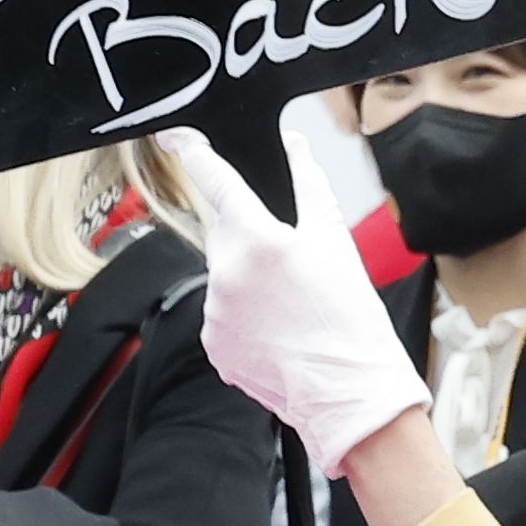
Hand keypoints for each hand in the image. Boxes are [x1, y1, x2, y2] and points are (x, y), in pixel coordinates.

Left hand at [150, 110, 430, 474]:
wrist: (347, 389)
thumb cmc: (349, 317)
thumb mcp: (336, 240)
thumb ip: (310, 184)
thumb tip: (296, 145)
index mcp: (258, 239)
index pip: (216, 182)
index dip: (193, 153)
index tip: (176, 136)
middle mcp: (226, 272)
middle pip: (225, 235)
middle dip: (249, 240)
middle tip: (290, 267)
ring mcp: (215, 311)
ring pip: (223, 277)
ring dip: (246, 282)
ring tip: (288, 308)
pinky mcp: (212, 343)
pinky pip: (221, 314)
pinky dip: (242, 317)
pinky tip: (275, 331)